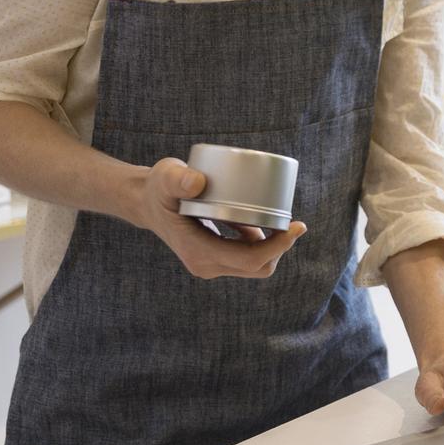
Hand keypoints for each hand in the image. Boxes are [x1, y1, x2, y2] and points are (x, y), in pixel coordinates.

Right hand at [133, 157, 305, 279]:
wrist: (146, 203)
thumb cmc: (158, 188)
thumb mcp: (165, 177)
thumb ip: (177, 178)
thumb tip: (197, 181)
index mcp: (198, 252)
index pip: (249, 259)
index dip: (278, 246)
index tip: (297, 226)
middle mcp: (206, 265)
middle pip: (258, 267)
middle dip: (280, 247)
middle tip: (293, 221)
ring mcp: (210, 265)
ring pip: (254, 264)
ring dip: (271, 245)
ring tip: (276, 218)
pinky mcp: (215, 258)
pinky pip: (246, 257)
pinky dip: (259, 242)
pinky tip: (261, 222)